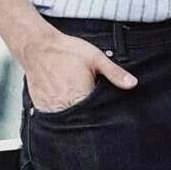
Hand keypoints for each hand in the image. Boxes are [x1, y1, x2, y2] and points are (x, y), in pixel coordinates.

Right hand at [23, 31, 137, 112]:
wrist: (38, 47)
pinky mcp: (40, 108)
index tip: (106, 112)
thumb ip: (115, 73)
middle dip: (89, 117)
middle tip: (88, 102)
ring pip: (66, 123)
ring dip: (74, 116)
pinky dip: (60, 113)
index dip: (102, 115)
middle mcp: (65, 106)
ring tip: (75, 101)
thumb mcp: (96, 58)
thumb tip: (132, 84)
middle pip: (82, 121)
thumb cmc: (66, 51)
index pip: (96, 118)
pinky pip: (53, 118)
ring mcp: (51, 109)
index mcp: (81, 96)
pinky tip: (63, 101)